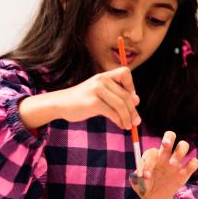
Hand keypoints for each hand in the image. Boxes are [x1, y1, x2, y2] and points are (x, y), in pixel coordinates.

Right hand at [20, 66, 139, 130]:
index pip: (125, 73)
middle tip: (136, 122)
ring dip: (127, 118)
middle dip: (133, 110)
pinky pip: (112, 113)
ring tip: (128, 126)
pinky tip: (120, 125)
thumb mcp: (100, 94)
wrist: (60, 104)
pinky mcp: (93, 102)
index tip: (132, 101)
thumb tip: (137, 100)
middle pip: (125, 95)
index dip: (131, 86)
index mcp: (104, 76)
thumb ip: (116, 95)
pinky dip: (119, 121)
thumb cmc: (83, 100)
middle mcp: (101, 80)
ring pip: (121, 105)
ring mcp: (96, 90)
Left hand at [131, 131, 197, 198]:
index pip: (152, 151)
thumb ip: (136, 178)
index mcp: (152, 155)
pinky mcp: (186, 171)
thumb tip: (139, 175)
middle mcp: (165, 154)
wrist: (155, 197)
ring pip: (183, 145)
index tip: (146, 176)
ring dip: (179, 152)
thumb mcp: (136, 183)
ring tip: (173, 164)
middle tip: (165, 145)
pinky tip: (182, 173)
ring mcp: (177, 161)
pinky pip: (194, 162)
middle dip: (168, 138)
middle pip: (170, 136)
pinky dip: (191, 164)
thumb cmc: (144, 185)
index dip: (148, 162)